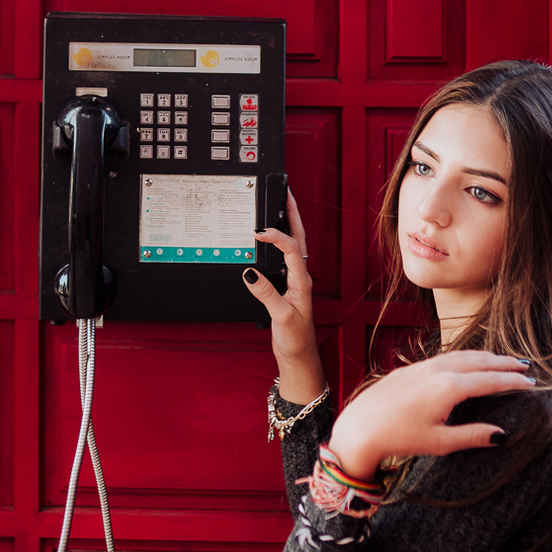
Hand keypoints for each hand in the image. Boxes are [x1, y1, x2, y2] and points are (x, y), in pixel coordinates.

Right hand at [243, 190, 324, 402]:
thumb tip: (250, 272)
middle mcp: (300, 277)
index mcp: (302, 281)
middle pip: (297, 238)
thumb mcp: (281, 317)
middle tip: (285, 192)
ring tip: (280, 207)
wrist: (300, 360)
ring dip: (288, 224)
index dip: (275, 236)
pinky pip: (284, 258)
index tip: (259, 232)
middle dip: (292, 214)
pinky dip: (278, 243)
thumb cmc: (296, 341)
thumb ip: (266, 294)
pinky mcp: (287, 288)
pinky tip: (269, 241)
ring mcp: (295, 282)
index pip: (290, 248)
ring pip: (292, 246)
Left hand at [327, 351, 536, 480]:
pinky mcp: (411, 367)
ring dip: (485, 356)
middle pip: (479, 361)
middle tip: (525, 366)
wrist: (362, 425)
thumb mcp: (441, 442)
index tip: (532, 383)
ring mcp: (423, 366)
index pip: (490, 381)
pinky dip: (465, 356)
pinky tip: (468, 362)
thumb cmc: (401, 438)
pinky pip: (446, 356)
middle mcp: (438, 370)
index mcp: (449, 388)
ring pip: (462, 355)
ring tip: (503, 360)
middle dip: (504, 363)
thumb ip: (473, 435)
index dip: (513, 381)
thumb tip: (502, 434)